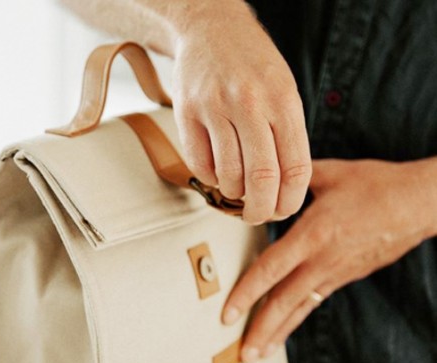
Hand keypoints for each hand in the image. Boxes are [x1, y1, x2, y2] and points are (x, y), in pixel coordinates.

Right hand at [171, 3, 310, 223]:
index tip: (283, 211)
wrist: (210, 26)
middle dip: (261, 210)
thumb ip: (287, 136)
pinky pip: (200, 164)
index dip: (291, 200)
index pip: (296, 167)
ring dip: (234, 193)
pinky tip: (217, 172)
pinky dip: (210, 179)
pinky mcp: (187, 112)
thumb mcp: (284, 90)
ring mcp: (216, 107)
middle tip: (257, 216)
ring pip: (229, 175)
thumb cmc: (252, 64)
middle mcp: (251, 104)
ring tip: (237, 189)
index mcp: (283, 101)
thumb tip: (285, 188)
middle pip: (262, 178)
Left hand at [222, 157, 436, 362]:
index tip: (228, 313)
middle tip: (241, 353)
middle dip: (260, 329)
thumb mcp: (330, 174)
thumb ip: (293, 179)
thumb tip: (266, 177)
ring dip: (276, 333)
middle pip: (283, 301)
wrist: (419, 203)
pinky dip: (295, 319)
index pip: (271, 269)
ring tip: (256, 354)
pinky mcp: (344, 277)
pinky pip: (313, 302)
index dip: (246, 293)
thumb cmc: (377, 186)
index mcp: (313, 234)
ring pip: (299, 309)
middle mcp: (321, 260)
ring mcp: (334, 273)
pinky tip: (283, 329)